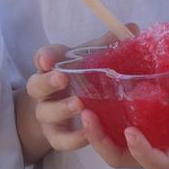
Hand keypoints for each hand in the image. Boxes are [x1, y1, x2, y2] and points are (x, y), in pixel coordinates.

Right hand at [26, 30, 138, 158]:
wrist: (62, 113)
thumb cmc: (80, 80)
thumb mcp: (89, 61)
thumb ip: (106, 46)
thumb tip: (132, 28)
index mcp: (51, 68)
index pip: (42, 57)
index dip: (43, 57)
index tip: (47, 59)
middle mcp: (43, 91)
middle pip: (35, 85)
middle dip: (47, 81)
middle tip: (62, 78)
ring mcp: (47, 114)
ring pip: (45, 113)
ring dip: (60, 109)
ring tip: (79, 105)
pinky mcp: (55, 136)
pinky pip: (59, 140)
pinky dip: (72, 138)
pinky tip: (87, 134)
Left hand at [84, 78, 168, 168]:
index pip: (157, 163)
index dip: (142, 151)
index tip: (130, 132)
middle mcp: (160, 155)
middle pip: (123, 160)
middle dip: (102, 143)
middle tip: (88, 115)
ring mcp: (149, 147)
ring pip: (115, 151)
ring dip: (96, 134)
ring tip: (83, 107)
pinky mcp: (144, 137)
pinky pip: (117, 137)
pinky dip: (102, 125)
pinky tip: (92, 101)